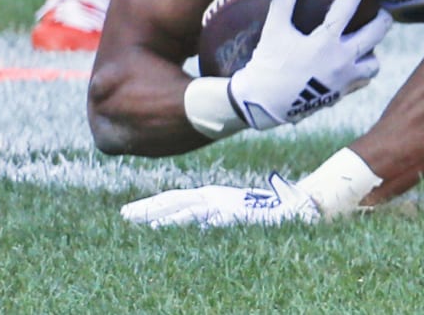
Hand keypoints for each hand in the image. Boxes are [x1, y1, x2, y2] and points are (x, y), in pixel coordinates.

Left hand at [120, 173, 318, 228]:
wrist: (300, 208)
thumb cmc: (271, 210)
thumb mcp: (239, 210)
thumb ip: (220, 214)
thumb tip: (203, 224)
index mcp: (214, 196)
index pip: (176, 199)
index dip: (153, 204)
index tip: (130, 212)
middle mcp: (215, 197)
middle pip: (174, 201)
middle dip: (147, 208)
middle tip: (122, 216)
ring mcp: (223, 205)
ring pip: (184, 209)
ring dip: (160, 216)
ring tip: (137, 222)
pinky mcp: (232, 214)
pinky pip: (203, 219)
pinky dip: (183, 222)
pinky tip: (164, 228)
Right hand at [225, 0, 390, 129]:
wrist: (264, 104)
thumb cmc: (268, 64)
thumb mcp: (273, 31)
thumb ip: (283, 3)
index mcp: (325, 42)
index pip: (347, 6)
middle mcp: (341, 60)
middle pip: (376, 33)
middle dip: (383, 18)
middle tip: (381, 12)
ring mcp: (343, 80)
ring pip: (374, 63)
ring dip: (373, 51)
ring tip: (366, 43)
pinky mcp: (340, 94)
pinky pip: (362, 81)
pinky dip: (362, 71)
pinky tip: (353, 64)